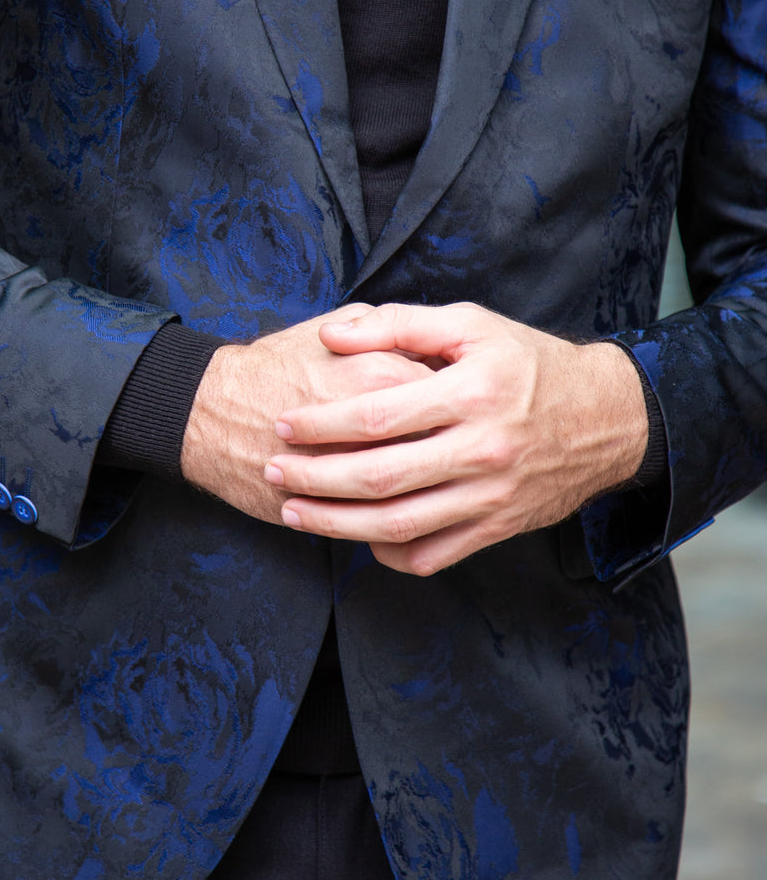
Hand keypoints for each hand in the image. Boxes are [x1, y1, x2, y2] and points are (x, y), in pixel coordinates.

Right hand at [180, 305, 430, 522]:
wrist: (212, 411)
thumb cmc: (275, 365)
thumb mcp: (332, 327)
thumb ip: (386, 331)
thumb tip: (431, 348)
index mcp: (386, 375)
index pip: (451, 395)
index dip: (457, 405)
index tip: (454, 408)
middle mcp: (381, 426)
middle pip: (446, 445)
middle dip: (451, 451)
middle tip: (446, 446)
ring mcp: (361, 473)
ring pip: (421, 491)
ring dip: (426, 489)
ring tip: (421, 478)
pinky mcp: (338, 510)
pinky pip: (388, 523)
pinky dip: (397, 519)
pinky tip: (393, 505)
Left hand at [263, 302, 649, 574]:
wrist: (607, 419)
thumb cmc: (529, 364)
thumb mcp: (472, 325)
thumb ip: (399, 325)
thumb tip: (333, 335)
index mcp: (471, 394)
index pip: (379, 417)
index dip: (323, 424)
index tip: (284, 424)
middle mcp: (482, 450)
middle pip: (381, 477)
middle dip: (315, 479)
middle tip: (272, 472)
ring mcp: (490, 496)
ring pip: (400, 524)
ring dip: (337, 524)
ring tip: (293, 513)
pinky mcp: (497, 527)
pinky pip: (434, 554)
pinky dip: (389, 553)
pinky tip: (357, 538)